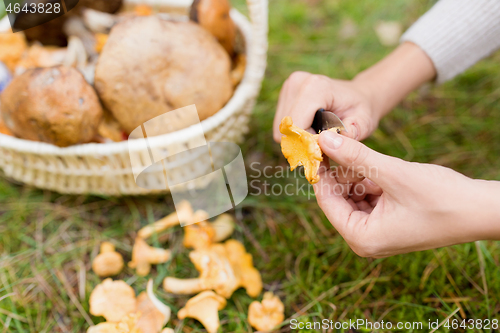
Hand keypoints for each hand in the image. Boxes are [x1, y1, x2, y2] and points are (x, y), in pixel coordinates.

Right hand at [273, 71, 378, 142]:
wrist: (359, 94)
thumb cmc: (362, 110)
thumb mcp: (364, 124)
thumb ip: (349, 136)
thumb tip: (326, 143)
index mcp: (316, 87)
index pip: (296, 125)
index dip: (306, 145)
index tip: (322, 156)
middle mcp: (297, 83)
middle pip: (285, 129)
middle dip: (301, 144)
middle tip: (322, 150)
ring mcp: (288, 87)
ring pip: (280, 130)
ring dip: (297, 140)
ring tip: (318, 140)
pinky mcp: (284, 95)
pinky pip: (281, 126)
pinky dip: (294, 135)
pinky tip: (311, 133)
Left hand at [313, 131, 499, 257]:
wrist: (481, 211)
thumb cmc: (441, 197)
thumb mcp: (392, 173)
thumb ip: (356, 156)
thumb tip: (324, 139)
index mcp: (361, 238)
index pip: (326, 201)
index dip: (322, 171)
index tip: (317, 145)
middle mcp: (364, 241)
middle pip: (337, 199)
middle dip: (340, 172)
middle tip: (338, 144)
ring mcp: (375, 234)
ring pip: (351, 196)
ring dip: (356, 176)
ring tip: (365, 158)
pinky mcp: (387, 224)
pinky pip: (367, 199)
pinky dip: (369, 182)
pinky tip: (378, 169)